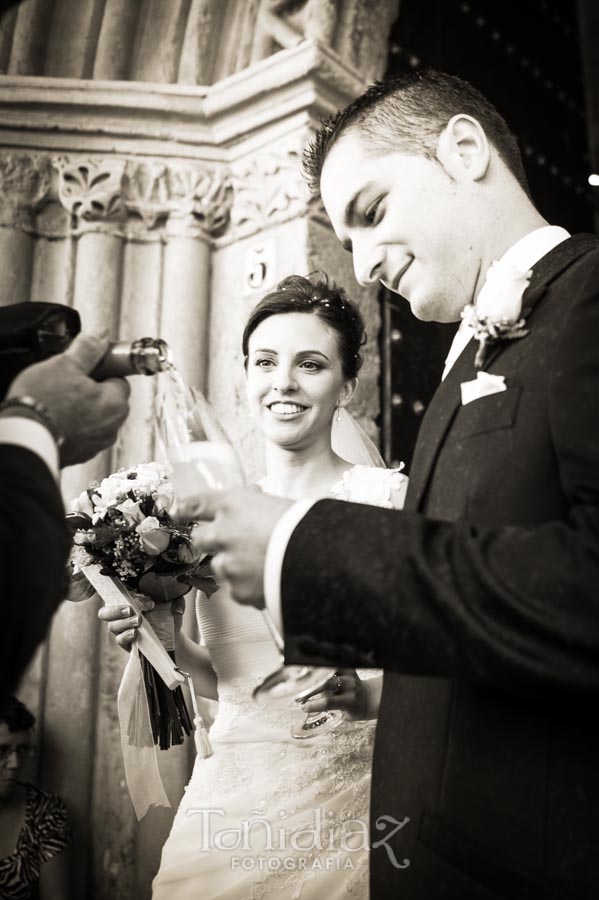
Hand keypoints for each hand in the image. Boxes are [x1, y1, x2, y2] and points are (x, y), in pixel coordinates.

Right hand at [6, 330, 130, 466]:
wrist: (24, 438)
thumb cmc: (45, 402)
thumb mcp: (65, 364)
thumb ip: (87, 348)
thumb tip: (100, 334)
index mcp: (116, 404)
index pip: (119, 380)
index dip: (101, 371)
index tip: (85, 367)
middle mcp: (111, 428)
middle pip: (106, 400)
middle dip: (89, 391)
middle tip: (65, 382)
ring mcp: (95, 445)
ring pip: (92, 418)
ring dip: (79, 409)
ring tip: (55, 401)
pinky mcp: (78, 455)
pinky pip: (78, 434)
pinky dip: (69, 426)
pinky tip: (52, 418)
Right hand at [97, 594, 185, 650]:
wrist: (173, 639)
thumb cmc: (169, 617)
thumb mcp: (174, 606)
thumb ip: (176, 601)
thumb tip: (176, 606)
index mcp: (130, 600)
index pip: (118, 594)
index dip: (128, 595)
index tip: (147, 600)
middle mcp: (121, 614)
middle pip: (105, 612)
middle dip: (115, 610)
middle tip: (130, 609)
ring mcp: (122, 629)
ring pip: (112, 626)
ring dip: (124, 623)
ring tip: (138, 621)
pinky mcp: (125, 643)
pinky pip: (119, 640)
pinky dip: (126, 636)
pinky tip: (135, 634)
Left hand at [175, 488, 293, 607]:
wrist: (320, 558)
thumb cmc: (305, 527)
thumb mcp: (277, 505)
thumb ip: (256, 508)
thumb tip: (253, 504)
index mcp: (233, 504)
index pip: (197, 504)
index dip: (185, 508)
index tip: (177, 511)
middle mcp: (222, 532)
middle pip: (200, 538)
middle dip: (212, 542)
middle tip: (233, 543)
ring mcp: (227, 564)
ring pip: (221, 566)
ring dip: (236, 566)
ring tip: (265, 564)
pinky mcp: (236, 590)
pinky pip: (238, 589)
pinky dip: (250, 586)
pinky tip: (271, 579)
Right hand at [298, 670, 369, 720]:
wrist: (368, 697)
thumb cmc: (354, 709)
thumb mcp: (345, 715)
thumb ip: (330, 710)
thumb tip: (305, 707)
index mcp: (350, 701)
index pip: (329, 702)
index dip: (314, 705)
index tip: (303, 707)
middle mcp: (350, 686)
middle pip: (326, 684)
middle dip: (309, 690)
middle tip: (298, 696)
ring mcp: (349, 675)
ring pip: (326, 673)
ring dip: (312, 679)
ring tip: (300, 684)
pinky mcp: (348, 667)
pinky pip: (331, 665)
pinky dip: (320, 669)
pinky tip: (309, 672)